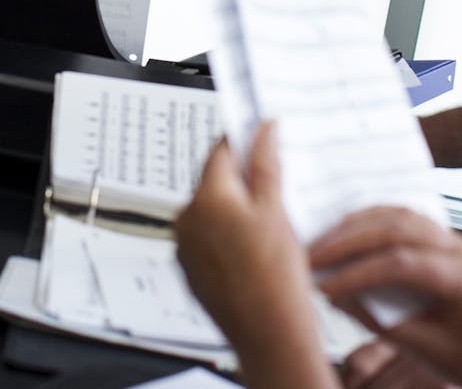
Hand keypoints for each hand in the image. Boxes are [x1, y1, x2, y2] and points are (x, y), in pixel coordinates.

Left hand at [174, 124, 335, 388]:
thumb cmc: (275, 278)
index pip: (220, 151)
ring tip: (266, 226)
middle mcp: (186, 218)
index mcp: (207, 198)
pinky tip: (251, 249)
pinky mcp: (188, 267)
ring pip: (210, 210)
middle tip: (273, 186)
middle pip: (213, 180)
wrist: (268, 332)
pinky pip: (205, 237)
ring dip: (232, 207)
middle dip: (240, 179)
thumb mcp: (277, 210)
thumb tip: (263, 129)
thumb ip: (266, 164)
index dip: (242, 140)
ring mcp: (184, 245)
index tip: (258, 135)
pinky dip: (224, 234)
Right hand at [311, 207, 461, 388]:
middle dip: (349, 240)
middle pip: (398, 229)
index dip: (357, 273)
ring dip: (359, 224)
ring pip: (401, 215)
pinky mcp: (447, 242)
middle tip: (314, 254)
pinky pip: (408, 219)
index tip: (324, 284)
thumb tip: (339, 297)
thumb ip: (381, 321)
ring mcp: (458, 242)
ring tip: (325, 240)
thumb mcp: (427, 349)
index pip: (401, 264)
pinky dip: (375, 222)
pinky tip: (351, 232)